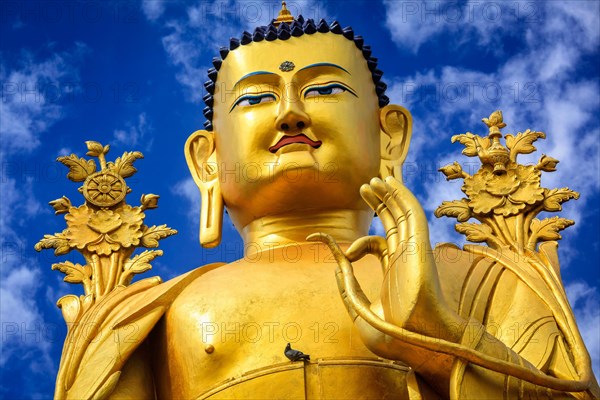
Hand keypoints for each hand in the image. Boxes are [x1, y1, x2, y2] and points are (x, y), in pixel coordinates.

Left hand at [309, 177, 462, 355]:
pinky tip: (389, 182)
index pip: (375, 245)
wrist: (415, 342)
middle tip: (364, 187)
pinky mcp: (419, 246)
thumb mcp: (359, 308)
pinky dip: (402, 195)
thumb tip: (338, 264)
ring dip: (388, 194)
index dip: (355, 243)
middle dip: (379, 204)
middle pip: (392, 222)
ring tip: (373, 180)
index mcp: (393, 272)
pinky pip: (412, 214)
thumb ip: (347, 287)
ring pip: (402, 213)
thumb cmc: (393, 336)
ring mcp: (412, 251)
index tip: (318, 236)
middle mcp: (404, 258)